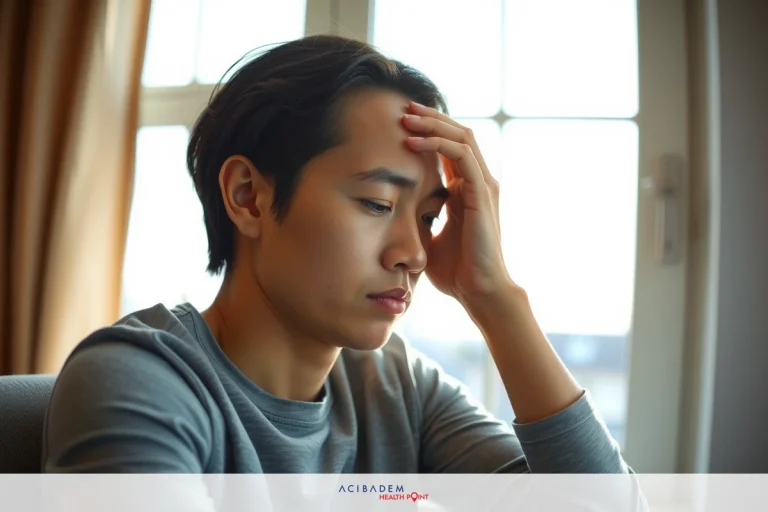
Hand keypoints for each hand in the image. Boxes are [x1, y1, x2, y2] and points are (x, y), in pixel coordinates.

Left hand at [402, 101, 513, 306]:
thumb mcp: (428, 236)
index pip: (450, 146)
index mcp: (466, 189)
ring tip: (405, 118)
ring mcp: (484, 185)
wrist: (478, 292)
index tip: (400, 122)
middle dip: (429, 118)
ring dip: (433, 124)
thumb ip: (419, 217)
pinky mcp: (483, 194)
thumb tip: (392, 212)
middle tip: (401, 108)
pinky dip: (438, 144)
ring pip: (462, 137)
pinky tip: (414, 142)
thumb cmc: (456, 271)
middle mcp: (478, 182)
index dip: (428, 130)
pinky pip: (463, 156)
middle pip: (458, 133)